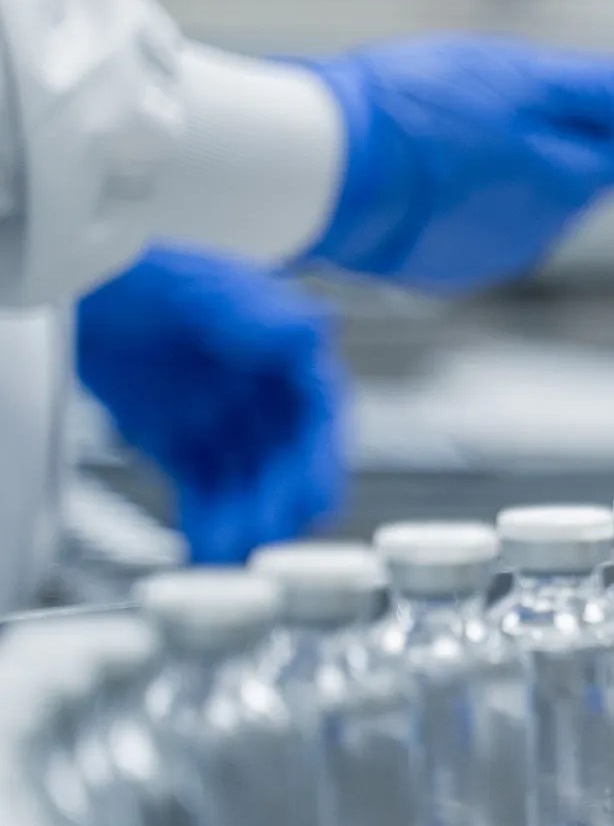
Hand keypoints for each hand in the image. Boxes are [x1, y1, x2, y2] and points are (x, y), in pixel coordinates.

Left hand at [76, 250, 343, 563]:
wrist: (78, 290)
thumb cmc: (145, 274)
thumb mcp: (199, 287)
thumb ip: (256, 312)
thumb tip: (315, 326)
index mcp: (287, 356)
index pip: (319, 414)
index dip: (322, 460)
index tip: (316, 497)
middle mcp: (267, 396)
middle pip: (289, 461)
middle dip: (280, 503)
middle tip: (266, 536)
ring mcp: (229, 424)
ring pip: (250, 485)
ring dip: (246, 521)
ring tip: (228, 550)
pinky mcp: (189, 448)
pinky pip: (207, 493)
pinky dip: (208, 522)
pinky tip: (204, 547)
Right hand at [302, 34, 613, 293]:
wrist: (327, 174)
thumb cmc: (420, 113)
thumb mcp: (518, 77)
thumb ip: (598, 89)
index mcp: (572, 179)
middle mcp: (548, 228)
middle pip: (582, 181)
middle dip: (567, 147)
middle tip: (520, 105)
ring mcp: (499, 255)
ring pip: (531, 206)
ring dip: (514, 174)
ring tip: (458, 137)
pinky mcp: (453, 270)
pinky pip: (481, 230)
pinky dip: (471, 203)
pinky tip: (431, 177)